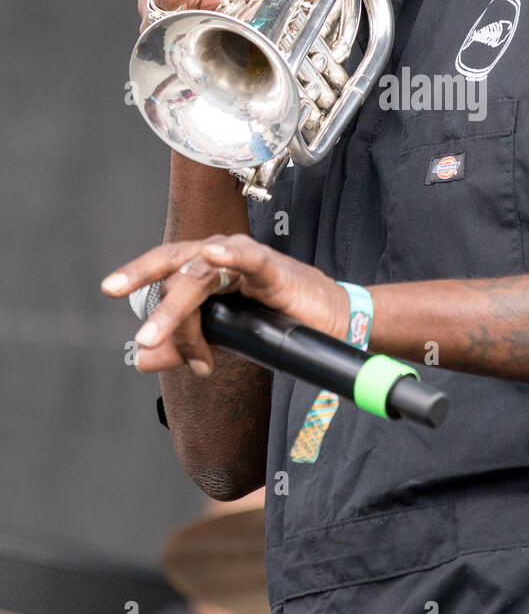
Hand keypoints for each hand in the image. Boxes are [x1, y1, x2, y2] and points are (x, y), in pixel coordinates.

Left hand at [101, 235, 349, 375]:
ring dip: (175, 307)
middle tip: (114, 294)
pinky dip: (228, 254)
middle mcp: (220, 255)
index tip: (144, 346)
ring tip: (154, 333)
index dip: (146, 302)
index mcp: (206, 268)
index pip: (165, 276)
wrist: (330, 323)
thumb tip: (140, 359)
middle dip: (141, 279)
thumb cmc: (280, 320)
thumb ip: (185, 345)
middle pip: (173, 266)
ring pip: (199, 275)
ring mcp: (246, 258)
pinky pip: (247, 257)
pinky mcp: (272, 268)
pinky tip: (210, 254)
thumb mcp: (225, 336)